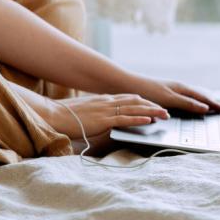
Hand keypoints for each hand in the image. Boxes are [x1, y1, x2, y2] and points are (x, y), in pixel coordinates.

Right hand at [49, 94, 169, 137]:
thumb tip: (105, 118)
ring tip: (165, 115)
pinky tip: (149, 120)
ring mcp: (106, 110)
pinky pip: (125, 119)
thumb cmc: (66, 116)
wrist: (53, 115)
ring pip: (135, 108)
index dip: (144, 102)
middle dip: (153, 106)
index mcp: (104, 99)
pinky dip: (139, 118)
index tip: (155, 105)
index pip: (129, 98)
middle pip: (136, 101)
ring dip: (152, 112)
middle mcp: (108, 102)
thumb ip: (98, 112)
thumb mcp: (87, 111)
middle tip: (166, 111)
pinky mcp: (103, 120)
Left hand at [134, 76, 219, 114]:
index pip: (203, 98)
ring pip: (190, 97)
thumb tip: (206, 108)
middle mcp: (177, 88)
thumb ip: (187, 103)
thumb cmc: (147, 91)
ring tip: (208, 108)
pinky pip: (182, 100)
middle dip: (210, 102)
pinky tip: (186, 108)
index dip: (213, 104)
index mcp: (182, 89)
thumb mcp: (169, 99)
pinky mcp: (162, 95)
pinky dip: (190, 104)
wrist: (125, 85)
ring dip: (200, 103)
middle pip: (198, 96)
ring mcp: (170, 91)